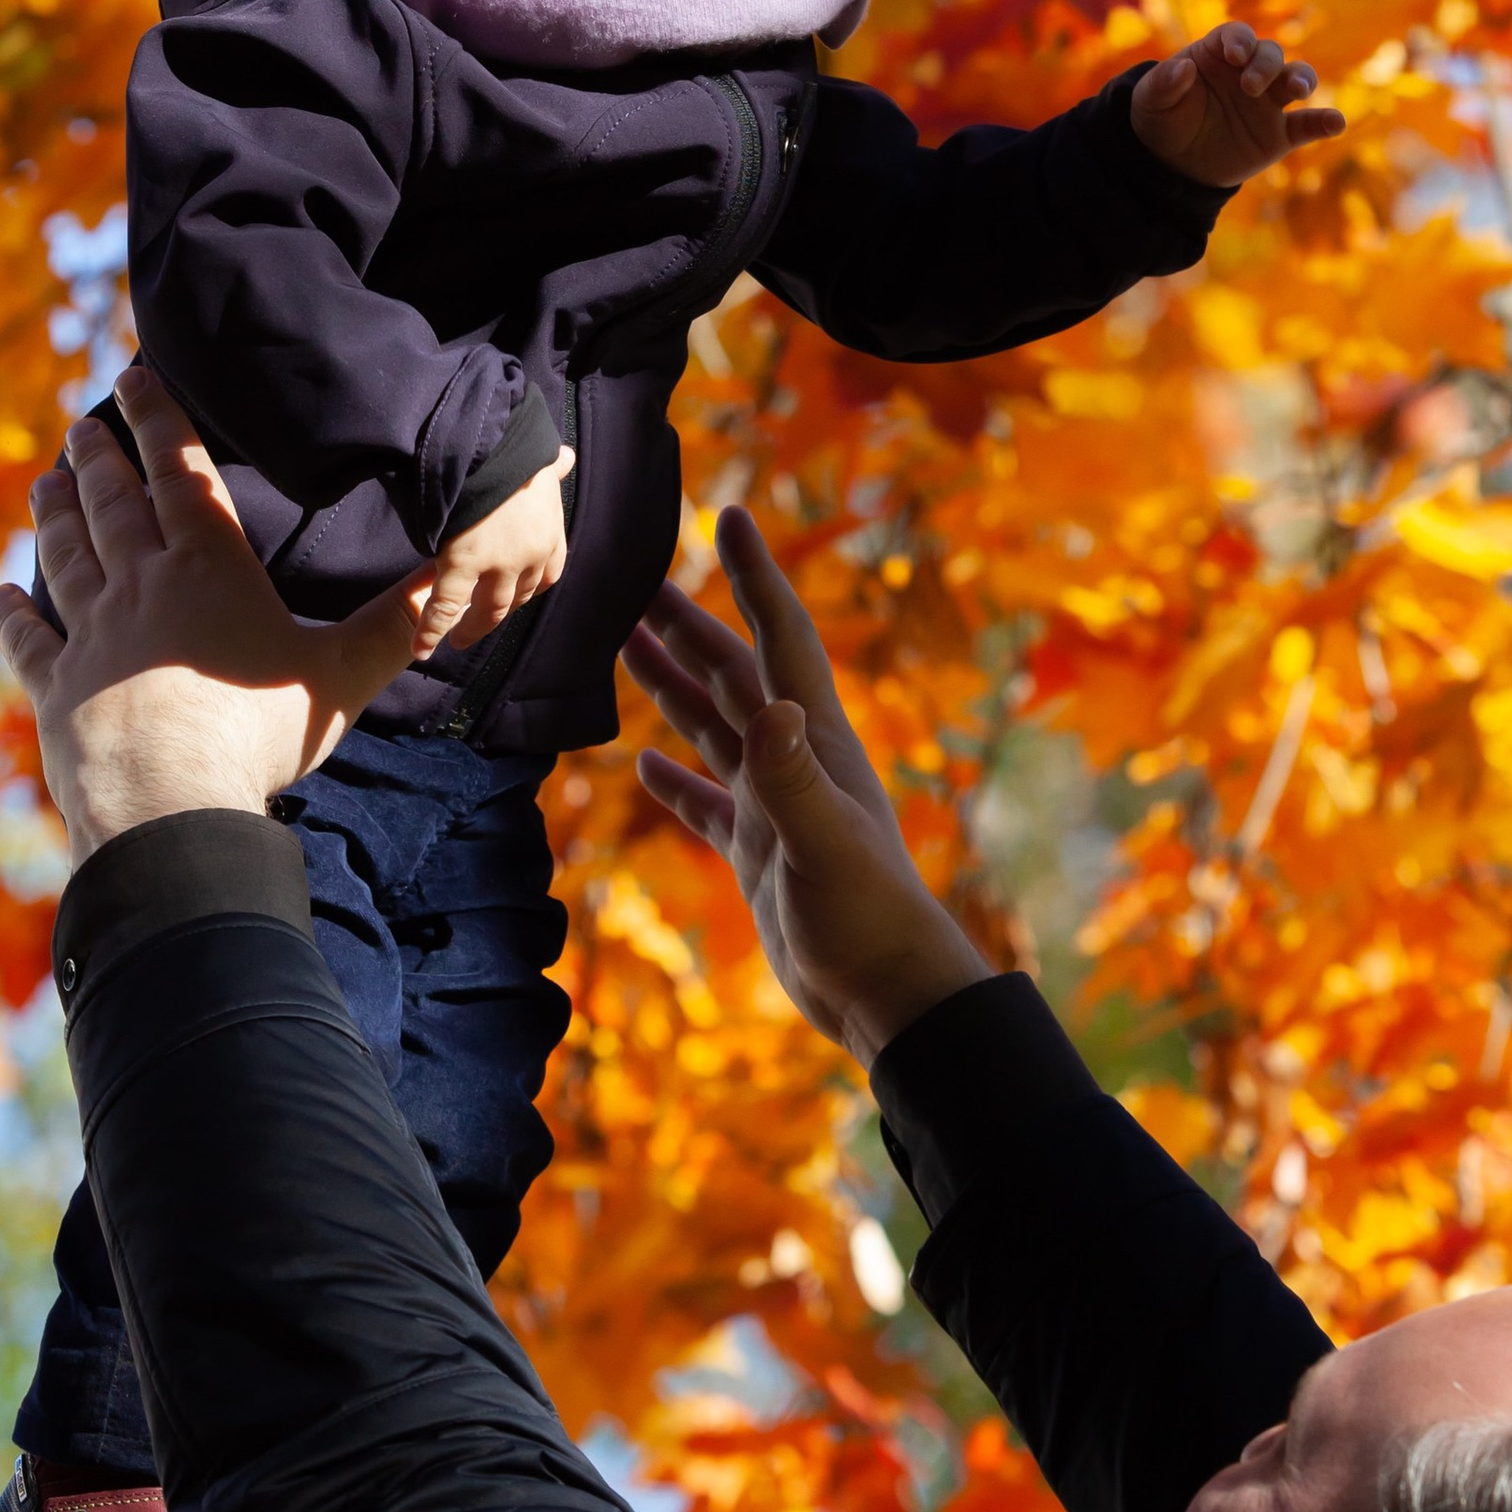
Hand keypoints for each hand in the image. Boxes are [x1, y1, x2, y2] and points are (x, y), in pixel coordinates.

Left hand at [0, 366, 431, 862]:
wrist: (171, 802)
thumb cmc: (260, 732)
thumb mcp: (341, 675)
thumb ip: (388, 628)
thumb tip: (439, 586)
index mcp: (207, 566)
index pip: (180, 474)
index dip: (159, 421)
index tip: (136, 379)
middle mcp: (141, 584)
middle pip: (114, 503)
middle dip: (99, 455)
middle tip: (84, 422)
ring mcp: (91, 634)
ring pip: (66, 555)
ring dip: (55, 513)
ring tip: (46, 480)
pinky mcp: (57, 686)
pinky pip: (29, 638)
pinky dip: (13, 613)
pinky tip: (1, 593)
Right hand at [416, 446, 574, 656]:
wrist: (487, 440)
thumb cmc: (510, 448)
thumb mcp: (538, 461)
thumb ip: (550, 469)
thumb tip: (565, 457)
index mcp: (550, 535)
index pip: (546, 577)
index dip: (528, 590)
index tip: (513, 596)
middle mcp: (530, 557)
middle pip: (516, 598)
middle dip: (498, 614)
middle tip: (479, 624)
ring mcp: (497, 564)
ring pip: (487, 612)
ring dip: (472, 630)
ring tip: (457, 641)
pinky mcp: (462, 564)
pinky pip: (446, 606)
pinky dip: (431, 630)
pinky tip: (420, 649)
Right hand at [624, 505, 989, 1065]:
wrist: (885, 993)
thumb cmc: (867, 918)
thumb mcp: (823, 843)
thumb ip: (790, 778)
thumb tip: (768, 707)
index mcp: (815, 741)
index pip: (778, 640)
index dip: (755, 578)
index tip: (729, 518)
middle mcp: (794, 759)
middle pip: (731, 674)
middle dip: (688, 625)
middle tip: (638, 580)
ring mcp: (775, 804)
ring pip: (714, 728)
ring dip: (673, 687)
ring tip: (626, 646)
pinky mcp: (760, 852)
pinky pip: (708, 803)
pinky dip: (676, 780)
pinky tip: (643, 766)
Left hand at [1130, 24, 1345, 188]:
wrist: (1172, 162)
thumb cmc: (1162, 119)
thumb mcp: (1151, 101)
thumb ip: (1164, 83)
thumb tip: (1184, 68)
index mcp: (1218, 55)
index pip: (1237, 36)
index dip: (1240, 41)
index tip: (1235, 55)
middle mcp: (1249, 72)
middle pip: (1270, 54)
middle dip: (1266, 65)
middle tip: (1250, 87)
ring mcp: (1268, 102)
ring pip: (1297, 78)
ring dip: (1302, 79)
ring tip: (1299, 90)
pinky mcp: (1279, 134)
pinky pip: (1307, 125)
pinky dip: (1325, 121)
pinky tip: (1335, 122)